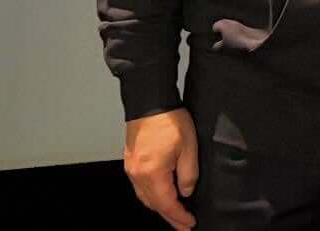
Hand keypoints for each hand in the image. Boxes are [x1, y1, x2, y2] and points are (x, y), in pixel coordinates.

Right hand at [124, 108, 197, 229]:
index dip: (178, 216)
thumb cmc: (170, 121)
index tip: (189, 224)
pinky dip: (151, 196)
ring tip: (174, 214)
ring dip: (160, 207)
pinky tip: (161, 196)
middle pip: (153, 204)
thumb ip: (188, 174)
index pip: (166, 204)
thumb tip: (186, 192)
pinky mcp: (130, 162)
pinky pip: (140, 187)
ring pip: (145, 197)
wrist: (149, 102)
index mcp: (152, 173)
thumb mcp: (189, 147)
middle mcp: (137, 175)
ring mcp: (131, 169)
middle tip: (183, 226)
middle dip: (169, 217)